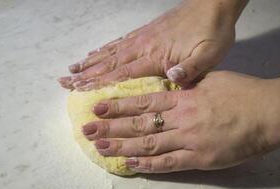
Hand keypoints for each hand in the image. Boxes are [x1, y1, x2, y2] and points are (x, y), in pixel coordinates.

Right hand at [58, 0, 246, 89]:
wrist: (214, 4)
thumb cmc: (212, 32)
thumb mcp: (210, 54)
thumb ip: (191, 68)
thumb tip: (171, 77)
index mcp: (156, 56)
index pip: (123, 72)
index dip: (100, 82)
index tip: (79, 90)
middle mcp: (143, 46)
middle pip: (109, 62)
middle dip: (86, 74)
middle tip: (64, 81)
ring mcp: (142, 37)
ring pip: (110, 51)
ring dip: (90, 62)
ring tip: (72, 69)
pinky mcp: (145, 31)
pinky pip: (120, 41)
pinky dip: (104, 49)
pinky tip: (96, 52)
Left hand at [81, 71, 279, 172]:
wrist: (267, 113)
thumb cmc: (241, 93)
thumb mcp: (210, 80)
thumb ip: (186, 84)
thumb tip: (168, 83)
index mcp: (183, 98)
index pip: (142, 101)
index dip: (118, 106)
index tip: (98, 108)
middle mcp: (181, 119)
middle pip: (139, 124)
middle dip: (111, 127)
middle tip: (88, 130)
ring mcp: (189, 140)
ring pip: (149, 145)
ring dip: (122, 147)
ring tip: (101, 147)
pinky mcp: (199, 159)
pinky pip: (169, 163)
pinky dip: (148, 164)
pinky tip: (130, 164)